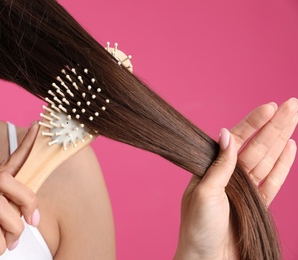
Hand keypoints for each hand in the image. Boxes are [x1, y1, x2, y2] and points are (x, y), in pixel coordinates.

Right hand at [0, 123, 40, 259]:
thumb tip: (30, 208)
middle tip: (32, 222)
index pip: (5, 164)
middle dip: (27, 202)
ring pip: (1, 205)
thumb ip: (10, 211)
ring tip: (3, 244)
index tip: (36, 127)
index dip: (24, 147)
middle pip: (6, 180)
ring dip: (11, 231)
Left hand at [174, 98, 296, 259]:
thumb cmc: (198, 227)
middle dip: (275, 124)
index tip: (268, 106)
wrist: (207, 259)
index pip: (236, 139)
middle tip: (292, 104)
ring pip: (268, 158)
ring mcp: (245, 188)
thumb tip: (226, 134)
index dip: (253, 122)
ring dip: (282, 139)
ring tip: (294, 118)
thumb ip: (220, 165)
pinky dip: (283, 165)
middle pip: (257, 145)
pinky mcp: (257, 203)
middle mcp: (230, 175)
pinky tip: (291, 147)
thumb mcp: (204, 192)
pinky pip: (273, 180)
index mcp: (212, 168)